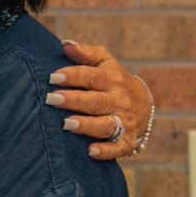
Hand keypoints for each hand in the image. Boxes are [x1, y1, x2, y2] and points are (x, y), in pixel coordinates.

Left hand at [46, 40, 152, 160]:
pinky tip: (90, 151)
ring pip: (106, 125)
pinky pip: (117, 148)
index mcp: (113, 80)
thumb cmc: (113, 81)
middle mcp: (120, 101)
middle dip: (74, 100)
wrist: (143, 106)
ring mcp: (124, 122)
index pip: (92, 76)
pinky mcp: (127, 142)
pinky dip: (106, 151)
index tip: (53, 77)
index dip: (73, 76)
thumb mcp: (105, 62)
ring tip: (67, 124)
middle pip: (96, 101)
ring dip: (87, 125)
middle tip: (52, 99)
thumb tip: (65, 44)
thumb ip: (86, 53)